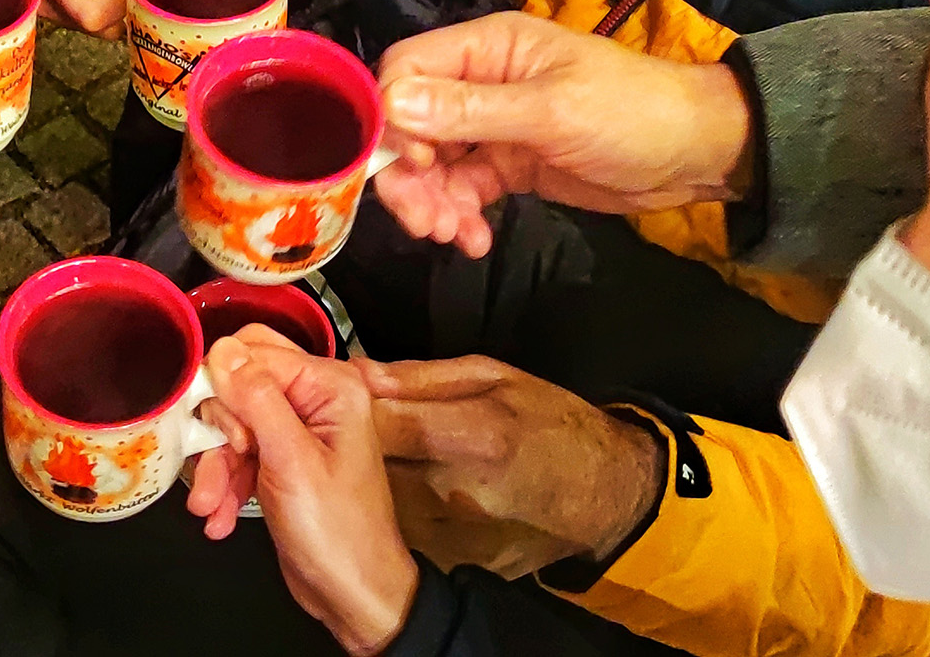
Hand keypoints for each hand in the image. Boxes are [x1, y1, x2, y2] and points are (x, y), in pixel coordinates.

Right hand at [186, 331, 417, 656]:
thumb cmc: (338, 532)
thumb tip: (224, 350)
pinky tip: (222, 517)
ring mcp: (299, 430)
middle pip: (240, 385)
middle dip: (218, 432)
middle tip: (218, 470)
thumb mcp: (291, 462)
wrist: (351, 591)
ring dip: (217, 468)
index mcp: (330, 386)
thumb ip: (257, 401)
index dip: (225, 388)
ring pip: (233, 424)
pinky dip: (226, 484)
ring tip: (210, 507)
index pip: (256, 352)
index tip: (213, 431)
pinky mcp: (283, 458)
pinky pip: (239, 454)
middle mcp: (316, 399)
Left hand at [365, 356, 661, 579]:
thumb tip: (361, 371)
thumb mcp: (496, 376)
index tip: (330, 390)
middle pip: (366, 462)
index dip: (344, 402)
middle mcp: (456, 492)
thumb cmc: (554, 428)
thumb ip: (421, 376)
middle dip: (350, 438)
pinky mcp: (447, 559)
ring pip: (373, 498)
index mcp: (473, 436)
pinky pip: (395, 527)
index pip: (376, 418)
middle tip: (353, 420)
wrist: (600, 494)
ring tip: (387, 455)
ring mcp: (451, 534)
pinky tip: (404, 492)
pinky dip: (387, 509)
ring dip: (364, 476)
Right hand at [373, 12, 753, 255]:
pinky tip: (476, 241)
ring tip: (454, 236)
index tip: (410, 164)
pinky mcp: (511, 166)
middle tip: (425, 222)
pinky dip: (462, 216)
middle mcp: (482, 81)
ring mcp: (495, 126)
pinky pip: (465, 190)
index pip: (407, 69)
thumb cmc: (629, 114)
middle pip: (411, 123)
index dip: (393, 116)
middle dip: (410, 175)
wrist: (696, 154)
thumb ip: (470, 112)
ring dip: (434, 202)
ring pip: (434, 163)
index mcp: (488, 47)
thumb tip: (392, 106)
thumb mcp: (550, 112)